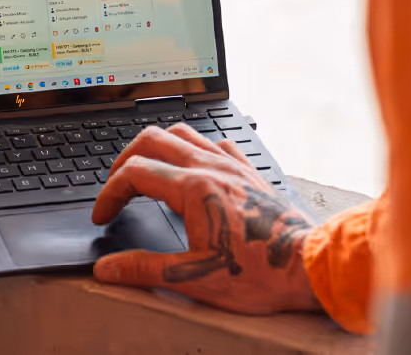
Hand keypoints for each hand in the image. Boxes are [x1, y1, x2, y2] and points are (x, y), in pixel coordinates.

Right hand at [91, 123, 321, 314]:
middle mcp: (212, 168)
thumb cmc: (259, 274)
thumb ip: (144, 270)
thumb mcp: (194, 278)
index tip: (103, 215)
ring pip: (183, 132)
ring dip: (157, 147)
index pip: (134, 173)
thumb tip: (109, 269)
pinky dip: (195, 148)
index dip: (109, 193)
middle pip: (152, 140)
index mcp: (194, 189)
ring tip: (146, 171)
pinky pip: (216, 142)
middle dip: (124, 159)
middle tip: (116, 187)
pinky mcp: (250, 172)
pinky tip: (194, 167)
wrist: (307, 267)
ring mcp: (233, 166)